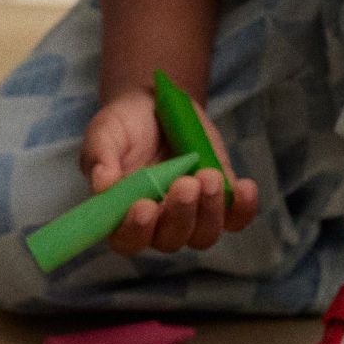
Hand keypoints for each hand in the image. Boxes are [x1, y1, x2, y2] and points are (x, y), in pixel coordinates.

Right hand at [78, 88, 260, 259]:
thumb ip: (100, 158)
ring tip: (209, 175)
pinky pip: (235, 218)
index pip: (127, 239)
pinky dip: (243, 208)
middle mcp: (157, 223)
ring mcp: (191, 214)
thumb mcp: (104, 133)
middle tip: (185, 183)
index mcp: (122, 215)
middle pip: (170, 239)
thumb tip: (102, 185)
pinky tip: (244, 186)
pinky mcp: (219, 200)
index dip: (136, 230)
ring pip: (203, 234)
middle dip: (180, 215)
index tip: (145, 206)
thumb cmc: (124, 126)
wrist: (157, 104)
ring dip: (210, 211)